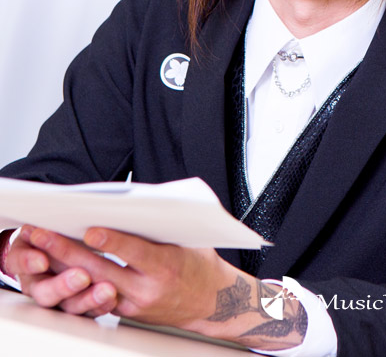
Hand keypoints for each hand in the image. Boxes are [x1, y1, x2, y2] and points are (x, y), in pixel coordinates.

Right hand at [5, 225, 117, 315]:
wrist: (47, 252)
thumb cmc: (47, 235)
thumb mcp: (38, 226)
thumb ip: (40, 228)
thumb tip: (35, 226)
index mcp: (22, 262)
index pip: (19, 263)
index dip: (29, 262)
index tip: (42, 260)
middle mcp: (37, 285)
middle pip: (45, 293)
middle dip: (63, 285)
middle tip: (81, 277)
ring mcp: (58, 299)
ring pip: (70, 306)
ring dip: (89, 298)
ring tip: (107, 290)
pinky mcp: (79, 305)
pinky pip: (89, 312)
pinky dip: (101, 305)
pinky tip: (112, 298)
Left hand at [6, 225, 237, 325]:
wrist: (212, 302)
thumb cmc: (200, 263)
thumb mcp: (187, 239)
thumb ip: (159, 225)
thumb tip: (133, 201)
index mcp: (168, 266)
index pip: (135, 252)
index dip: (112, 241)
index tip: (90, 230)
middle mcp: (149, 290)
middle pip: (103, 270)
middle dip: (70, 252)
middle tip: (46, 236)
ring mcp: (135, 305)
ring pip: (92, 284)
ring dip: (65, 266)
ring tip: (43, 249)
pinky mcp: (127, 313)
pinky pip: (97, 295)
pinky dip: (77, 279)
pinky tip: (59, 266)